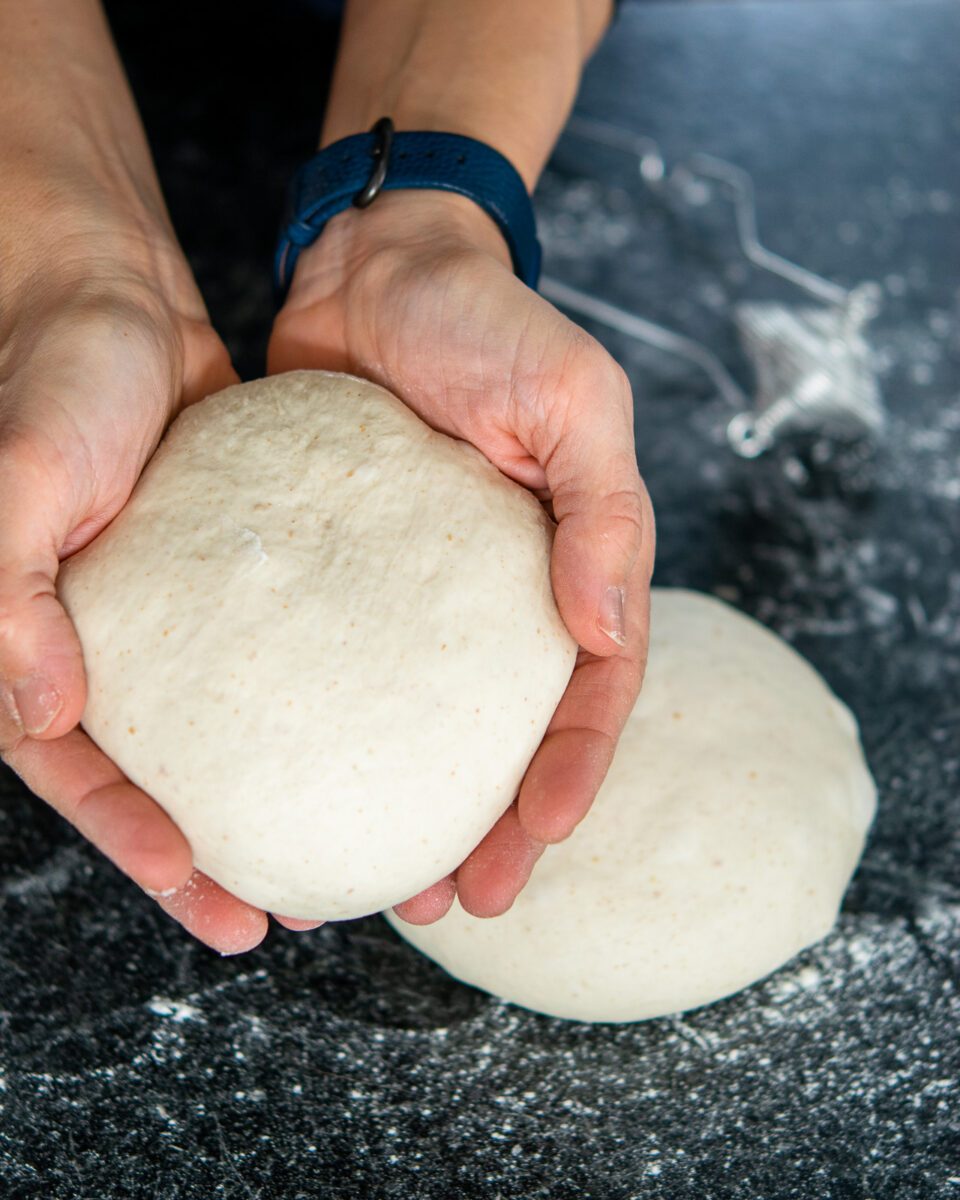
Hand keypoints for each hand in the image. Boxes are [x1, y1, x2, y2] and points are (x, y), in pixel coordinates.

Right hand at [0, 212, 291, 953]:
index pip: (78, 776)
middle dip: (212, 858)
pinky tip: (363, 732)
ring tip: (342, 851)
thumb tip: (44, 716)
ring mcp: (168, 618)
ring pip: (216, 734)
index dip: (137, 845)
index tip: (212, 897)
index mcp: (34, 644)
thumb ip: (8, 598)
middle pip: (151, 781)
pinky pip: (267, 659)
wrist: (111, 298)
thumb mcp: (19, 480)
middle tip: (291, 910)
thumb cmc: (49, 381)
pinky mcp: (226, 581)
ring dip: (268, 798)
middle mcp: (100, 645)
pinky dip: (307, 705)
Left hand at [269, 190, 654, 922]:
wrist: (376, 263)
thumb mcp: (575, 398)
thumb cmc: (488, 322)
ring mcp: (415, 595)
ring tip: (377, 889)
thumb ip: (603, 510)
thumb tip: (608, 631)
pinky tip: (296, 787)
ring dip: (412, 811)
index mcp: (567, 564)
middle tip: (456, 903)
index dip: (572, 770)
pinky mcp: (340, 579)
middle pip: (509, 735)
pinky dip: (328, 738)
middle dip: (494, 829)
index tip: (533, 839)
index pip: (591, 687)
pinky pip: (335, 671)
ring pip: (422, 725)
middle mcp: (498, 596)